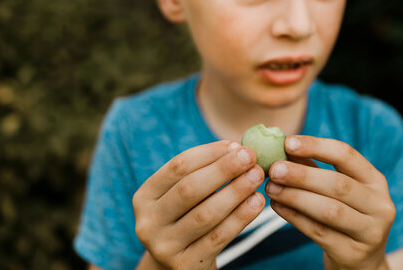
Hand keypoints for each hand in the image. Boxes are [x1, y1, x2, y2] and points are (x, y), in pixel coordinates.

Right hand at [132, 140, 265, 269]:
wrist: (177, 265)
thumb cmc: (186, 217)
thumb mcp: (183, 195)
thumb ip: (204, 172)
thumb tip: (238, 147)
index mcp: (145, 195)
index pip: (178, 167)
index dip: (209, 153)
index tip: (235, 145)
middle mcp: (148, 221)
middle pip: (189, 188)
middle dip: (223, 169)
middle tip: (250, 156)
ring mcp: (164, 246)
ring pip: (205, 214)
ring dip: (235, 191)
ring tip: (256, 176)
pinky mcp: (185, 265)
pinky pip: (218, 237)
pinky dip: (240, 217)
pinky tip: (257, 202)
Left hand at [265, 136, 394, 269]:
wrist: (360, 260)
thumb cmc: (343, 214)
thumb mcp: (336, 189)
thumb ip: (312, 166)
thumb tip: (281, 145)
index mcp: (375, 180)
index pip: (347, 155)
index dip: (317, 146)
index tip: (288, 142)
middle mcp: (380, 205)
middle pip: (338, 184)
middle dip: (302, 175)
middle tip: (274, 169)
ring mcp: (370, 231)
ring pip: (329, 210)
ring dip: (296, 197)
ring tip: (271, 188)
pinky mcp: (354, 253)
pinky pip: (319, 232)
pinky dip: (295, 217)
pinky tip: (278, 206)